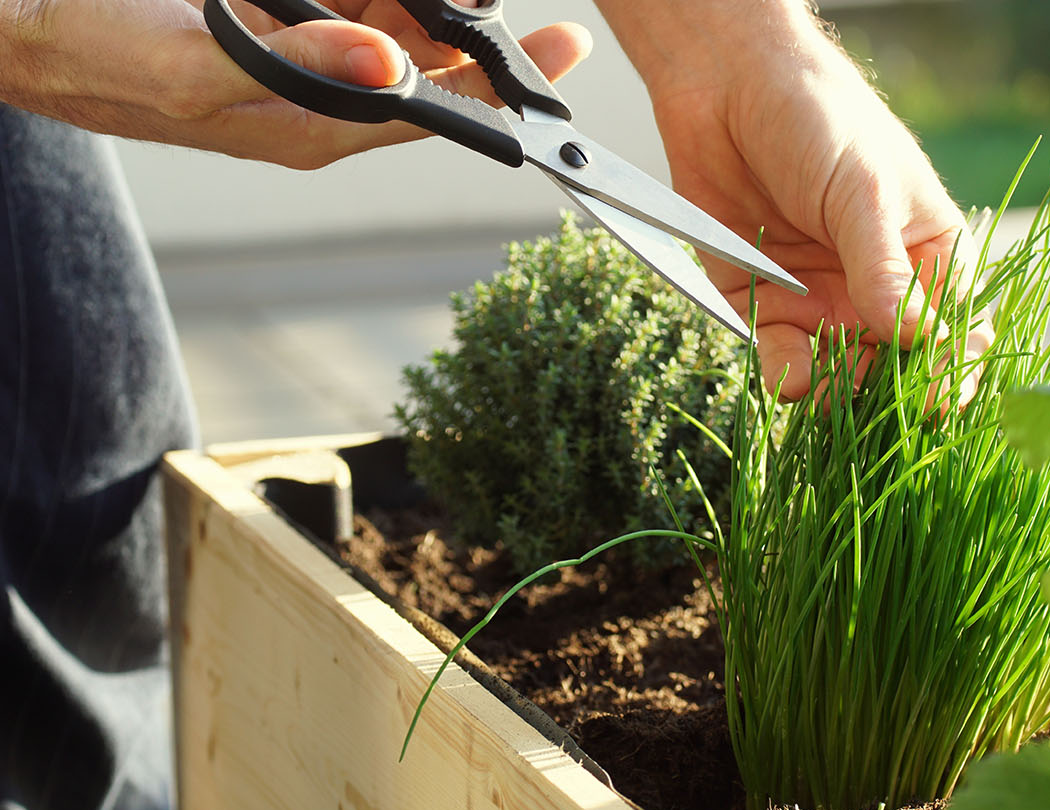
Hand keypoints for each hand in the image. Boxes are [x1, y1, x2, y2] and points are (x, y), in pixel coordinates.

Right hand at [0, 0, 590, 168]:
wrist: (23, 25)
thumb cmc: (93, 53)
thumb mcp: (193, 64)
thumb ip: (298, 70)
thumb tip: (393, 70)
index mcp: (310, 128)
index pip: (432, 114)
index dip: (502, 88)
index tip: (565, 49)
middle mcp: (318, 100)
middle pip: (427, 68)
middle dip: (475, 29)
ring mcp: (299, 60)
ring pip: (395, 26)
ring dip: (429, 0)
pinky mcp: (276, 25)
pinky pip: (350, 3)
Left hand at [595, 0, 991, 401]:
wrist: (725, 87)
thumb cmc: (818, 119)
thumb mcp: (862, 191)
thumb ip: (883, 269)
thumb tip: (916, 337)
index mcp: (926, 255)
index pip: (956, 329)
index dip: (952, 368)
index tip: (941, 395)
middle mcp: (877, 289)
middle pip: (897, 367)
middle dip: (889, 392)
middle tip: (878, 409)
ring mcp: (821, 301)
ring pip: (839, 375)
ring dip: (837, 392)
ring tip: (828, 390)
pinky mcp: (763, 305)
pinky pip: (780, 357)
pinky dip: (786, 375)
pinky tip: (790, 377)